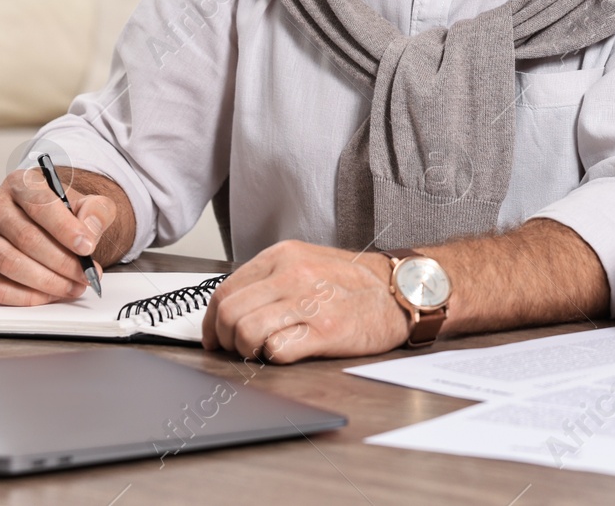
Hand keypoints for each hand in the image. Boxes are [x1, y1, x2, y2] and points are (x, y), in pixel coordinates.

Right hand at [0, 167, 119, 304]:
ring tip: (73, 286)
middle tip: (86, 275)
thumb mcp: (90, 203)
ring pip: (10, 264)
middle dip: (62, 262)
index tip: (87, 247)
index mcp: (20, 183)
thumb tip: (88, 234)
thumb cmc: (65, 213)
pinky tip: (49, 295)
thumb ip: (96, 213)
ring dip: (46, 282)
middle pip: (26, 238)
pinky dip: (25, 296)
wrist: (45, 222)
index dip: (65, 229)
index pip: (40, 205)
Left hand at [202, 240, 409, 362]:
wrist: (403, 291)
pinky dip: (273, 358)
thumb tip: (233, 308)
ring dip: (246, 351)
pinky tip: (287, 352)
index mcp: (284, 256)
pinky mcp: (325, 330)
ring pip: (245, 332)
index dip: (211, 321)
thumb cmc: (356, 283)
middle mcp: (292, 274)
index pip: (225, 290)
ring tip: (262, 352)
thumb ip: (271, 279)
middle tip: (236, 349)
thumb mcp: (308, 263)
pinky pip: (276, 351)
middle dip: (224, 339)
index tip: (215, 337)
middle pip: (228, 313)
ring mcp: (309, 302)